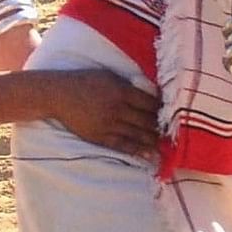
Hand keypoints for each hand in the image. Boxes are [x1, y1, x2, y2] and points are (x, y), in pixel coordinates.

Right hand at [28, 63, 160, 156]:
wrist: (59, 95)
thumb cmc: (84, 82)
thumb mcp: (109, 77)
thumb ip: (129, 86)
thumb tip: (150, 95)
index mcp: (122, 92)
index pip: (151, 104)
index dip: (163, 109)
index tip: (170, 112)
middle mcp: (118, 110)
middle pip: (148, 121)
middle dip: (161, 126)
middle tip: (172, 130)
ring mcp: (109, 125)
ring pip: (139, 135)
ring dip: (154, 139)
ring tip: (164, 143)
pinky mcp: (100, 137)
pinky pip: (124, 146)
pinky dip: (138, 150)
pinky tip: (150, 154)